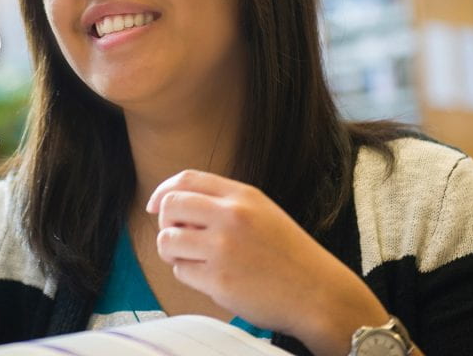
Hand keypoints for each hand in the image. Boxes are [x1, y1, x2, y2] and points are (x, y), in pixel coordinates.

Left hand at [146, 169, 390, 355]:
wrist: (317, 293)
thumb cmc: (288, 255)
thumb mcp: (263, 212)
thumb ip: (225, 204)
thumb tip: (173, 205)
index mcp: (243, 196)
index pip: (187, 179)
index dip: (163, 191)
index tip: (155, 205)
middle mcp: (232, 217)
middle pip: (170, 206)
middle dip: (164, 223)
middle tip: (175, 237)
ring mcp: (223, 248)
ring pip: (167, 241)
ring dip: (171, 252)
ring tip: (191, 260)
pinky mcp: (219, 280)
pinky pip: (181, 272)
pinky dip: (188, 275)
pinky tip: (210, 278)